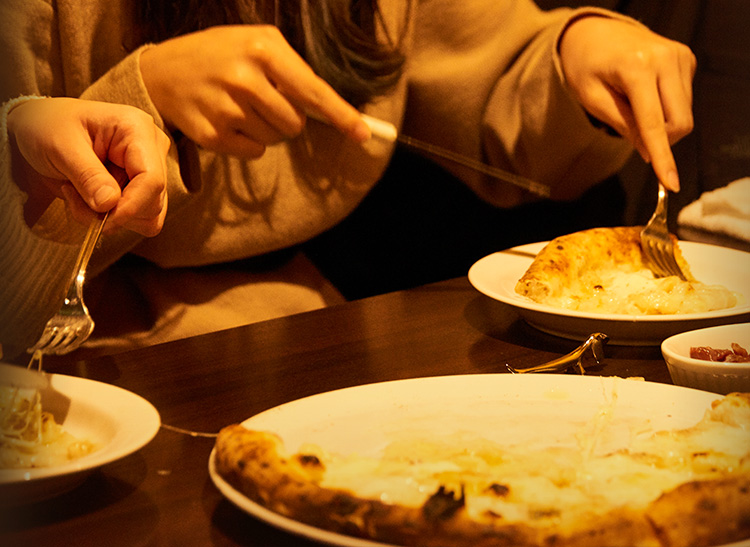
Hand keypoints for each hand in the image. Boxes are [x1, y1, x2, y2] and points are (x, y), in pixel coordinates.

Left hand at [7, 97, 170, 235]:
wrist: (38, 124)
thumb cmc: (47, 125)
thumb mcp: (60, 147)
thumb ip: (88, 175)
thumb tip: (110, 204)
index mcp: (137, 130)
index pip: (152, 180)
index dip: (131, 207)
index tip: (103, 223)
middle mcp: (152, 149)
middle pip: (153, 202)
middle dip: (114, 213)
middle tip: (74, 198)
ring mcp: (149, 168)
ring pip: (147, 216)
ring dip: (110, 218)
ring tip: (78, 196)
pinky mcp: (141, 186)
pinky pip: (137, 218)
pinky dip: (111, 219)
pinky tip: (88, 199)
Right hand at [139, 25, 370, 157]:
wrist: (160, 72)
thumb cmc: (219, 56)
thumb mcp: (255, 45)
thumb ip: (292, 72)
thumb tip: (331, 112)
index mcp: (262, 49)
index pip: (313, 91)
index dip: (341, 115)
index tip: (364, 135)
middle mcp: (244, 78)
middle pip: (295, 124)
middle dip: (287, 118)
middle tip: (263, 100)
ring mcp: (226, 108)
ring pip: (275, 139)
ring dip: (266, 129)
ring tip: (240, 106)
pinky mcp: (212, 135)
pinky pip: (254, 152)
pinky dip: (248, 142)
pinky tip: (227, 121)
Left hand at [559, 16, 695, 191]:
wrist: (594, 33)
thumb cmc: (586, 66)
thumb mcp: (592, 98)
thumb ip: (622, 125)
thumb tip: (649, 152)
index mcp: (637, 68)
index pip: (654, 123)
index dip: (662, 157)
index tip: (670, 183)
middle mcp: (665, 59)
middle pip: (679, 122)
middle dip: (661, 141)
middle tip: (634, 136)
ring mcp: (680, 56)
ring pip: (684, 114)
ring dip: (662, 123)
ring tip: (633, 105)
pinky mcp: (686, 59)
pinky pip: (684, 100)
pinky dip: (666, 108)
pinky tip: (646, 95)